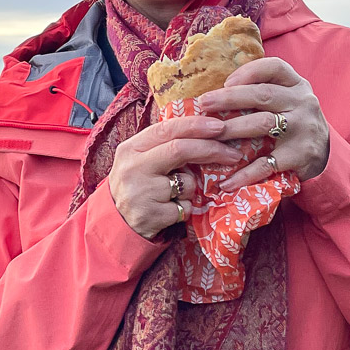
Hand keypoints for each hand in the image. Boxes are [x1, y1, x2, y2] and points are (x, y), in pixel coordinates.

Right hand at [109, 115, 241, 238]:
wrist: (115, 223)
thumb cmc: (137, 186)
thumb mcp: (141, 160)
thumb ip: (164, 146)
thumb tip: (206, 130)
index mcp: (131, 148)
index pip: (167, 129)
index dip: (196, 126)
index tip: (220, 126)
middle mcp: (133, 168)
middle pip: (179, 150)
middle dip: (211, 150)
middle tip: (233, 154)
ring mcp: (140, 193)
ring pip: (186, 183)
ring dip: (192, 188)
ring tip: (175, 194)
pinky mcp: (150, 215)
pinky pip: (185, 207)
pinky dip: (186, 208)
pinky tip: (170, 210)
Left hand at [197, 57, 330, 192]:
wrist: (325, 156)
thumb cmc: (294, 124)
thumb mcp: (289, 101)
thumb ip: (263, 92)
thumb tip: (216, 92)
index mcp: (297, 85)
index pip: (275, 67)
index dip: (249, 71)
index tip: (226, 81)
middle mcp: (303, 103)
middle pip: (263, 94)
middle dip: (229, 98)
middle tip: (204, 104)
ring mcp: (303, 129)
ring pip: (263, 123)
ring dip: (233, 129)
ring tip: (209, 137)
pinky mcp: (300, 155)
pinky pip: (267, 163)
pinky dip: (245, 174)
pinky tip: (226, 182)